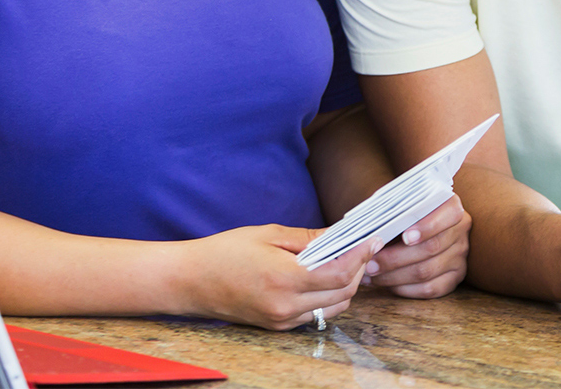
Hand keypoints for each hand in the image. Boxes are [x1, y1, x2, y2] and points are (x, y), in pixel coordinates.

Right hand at [173, 224, 378, 329]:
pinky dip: (328, 296)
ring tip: (346, 259)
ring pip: (333, 307)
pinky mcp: (277, 326)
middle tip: (361, 245)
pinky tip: (325, 276)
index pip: (340, 272)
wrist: (190, 281)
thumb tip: (341, 235)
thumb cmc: (225, 252)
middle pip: (343, 292)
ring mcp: (282, 320)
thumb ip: (309, 238)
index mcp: (285, 278)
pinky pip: (315, 314)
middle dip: (359, 268)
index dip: (361, 255)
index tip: (371, 238)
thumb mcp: (269, 234)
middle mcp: (286, 305)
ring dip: (347, 285)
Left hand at [365, 194, 470, 298]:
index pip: (449, 214)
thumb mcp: (406, 206)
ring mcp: (460, 256)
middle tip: (370, 262)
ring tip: (371, 275)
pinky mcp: (454, 278)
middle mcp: (460, 231)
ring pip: (426, 272)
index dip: (428, 226)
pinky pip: (429, 289)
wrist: (421, 229)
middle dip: (395, 258)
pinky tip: (386, 284)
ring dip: (394, 276)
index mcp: (452, 207)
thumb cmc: (408, 216)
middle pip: (430, 248)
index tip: (405, 237)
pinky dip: (404, 289)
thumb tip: (370, 231)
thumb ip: (395, 213)